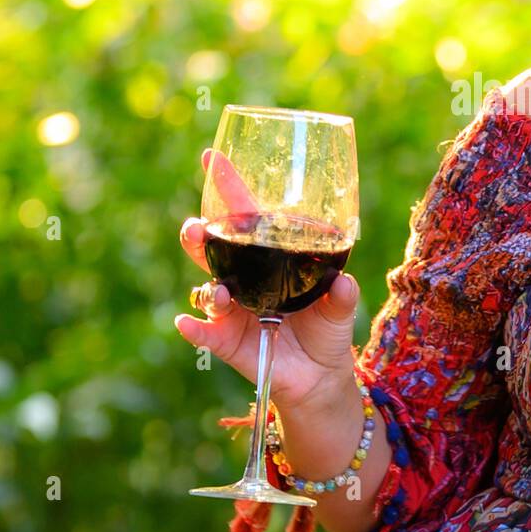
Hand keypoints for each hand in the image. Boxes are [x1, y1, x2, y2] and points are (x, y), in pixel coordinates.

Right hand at [174, 147, 360, 413]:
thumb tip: (344, 282)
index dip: (226, 187)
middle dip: (199, 234)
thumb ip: (342, 293)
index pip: (243, 216)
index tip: (211, 157)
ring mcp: (231, 309)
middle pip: (213, 248)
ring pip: (208, 288)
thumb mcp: (341, 305)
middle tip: (196, 227)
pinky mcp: (226, 341)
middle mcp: (243, 278)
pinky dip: (194, 327)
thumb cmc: (327, 326)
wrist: (320, 374)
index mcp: (267, 258)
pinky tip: (187, 323)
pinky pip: (204, 333)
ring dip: (207, 284)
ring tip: (217, 290)